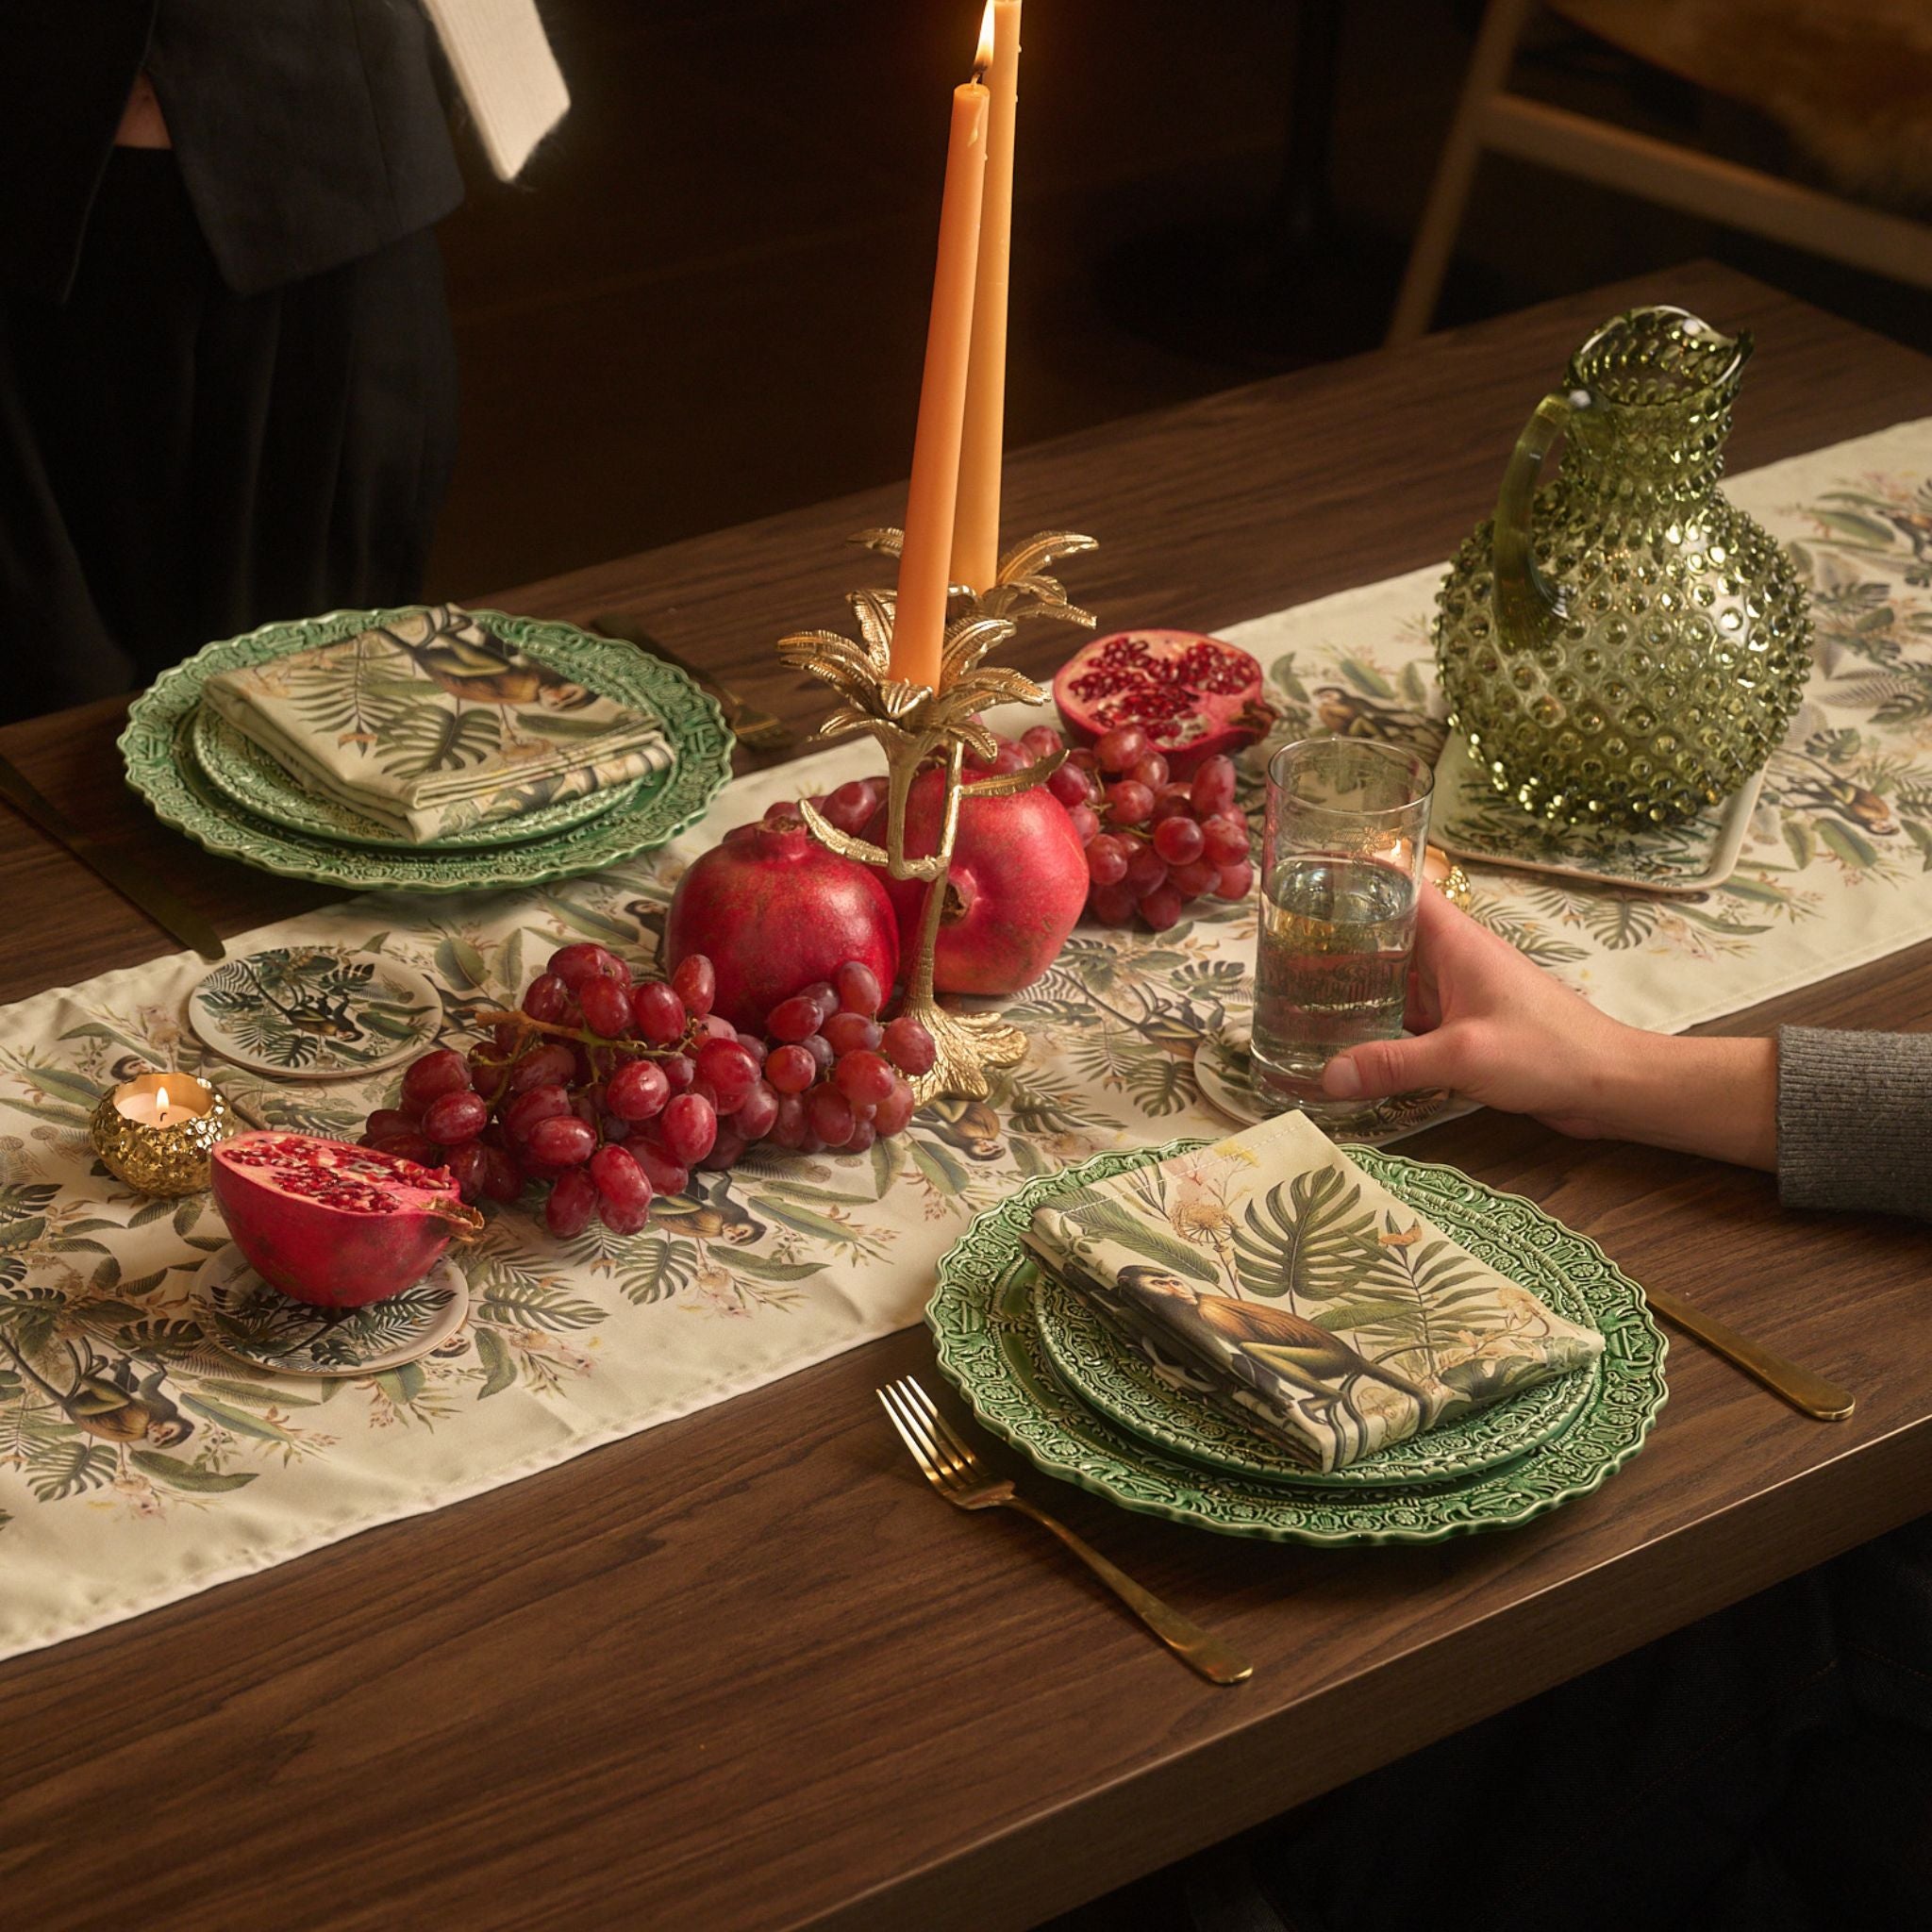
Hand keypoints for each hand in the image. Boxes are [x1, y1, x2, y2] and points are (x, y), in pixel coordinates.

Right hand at [1320, 886, 1776, 1168]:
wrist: (1608, 1086)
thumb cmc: (1547, 1050)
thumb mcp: (1463, 1056)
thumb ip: (1393, 1064)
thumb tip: (1324, 1076)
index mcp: (1454, 940)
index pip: (1401, 884)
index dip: (1356, 871)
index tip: (1306, 872)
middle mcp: (1450, 959)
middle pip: (1383, 932)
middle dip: (1335, 935)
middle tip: (1276, 944)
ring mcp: (1454, 994)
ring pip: (1390, 979)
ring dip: (1351, 984)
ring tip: (1291, 990)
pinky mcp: (1459, 1029)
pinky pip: (1403, 1018)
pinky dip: (1373, 1024)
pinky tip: (1339, 1040)